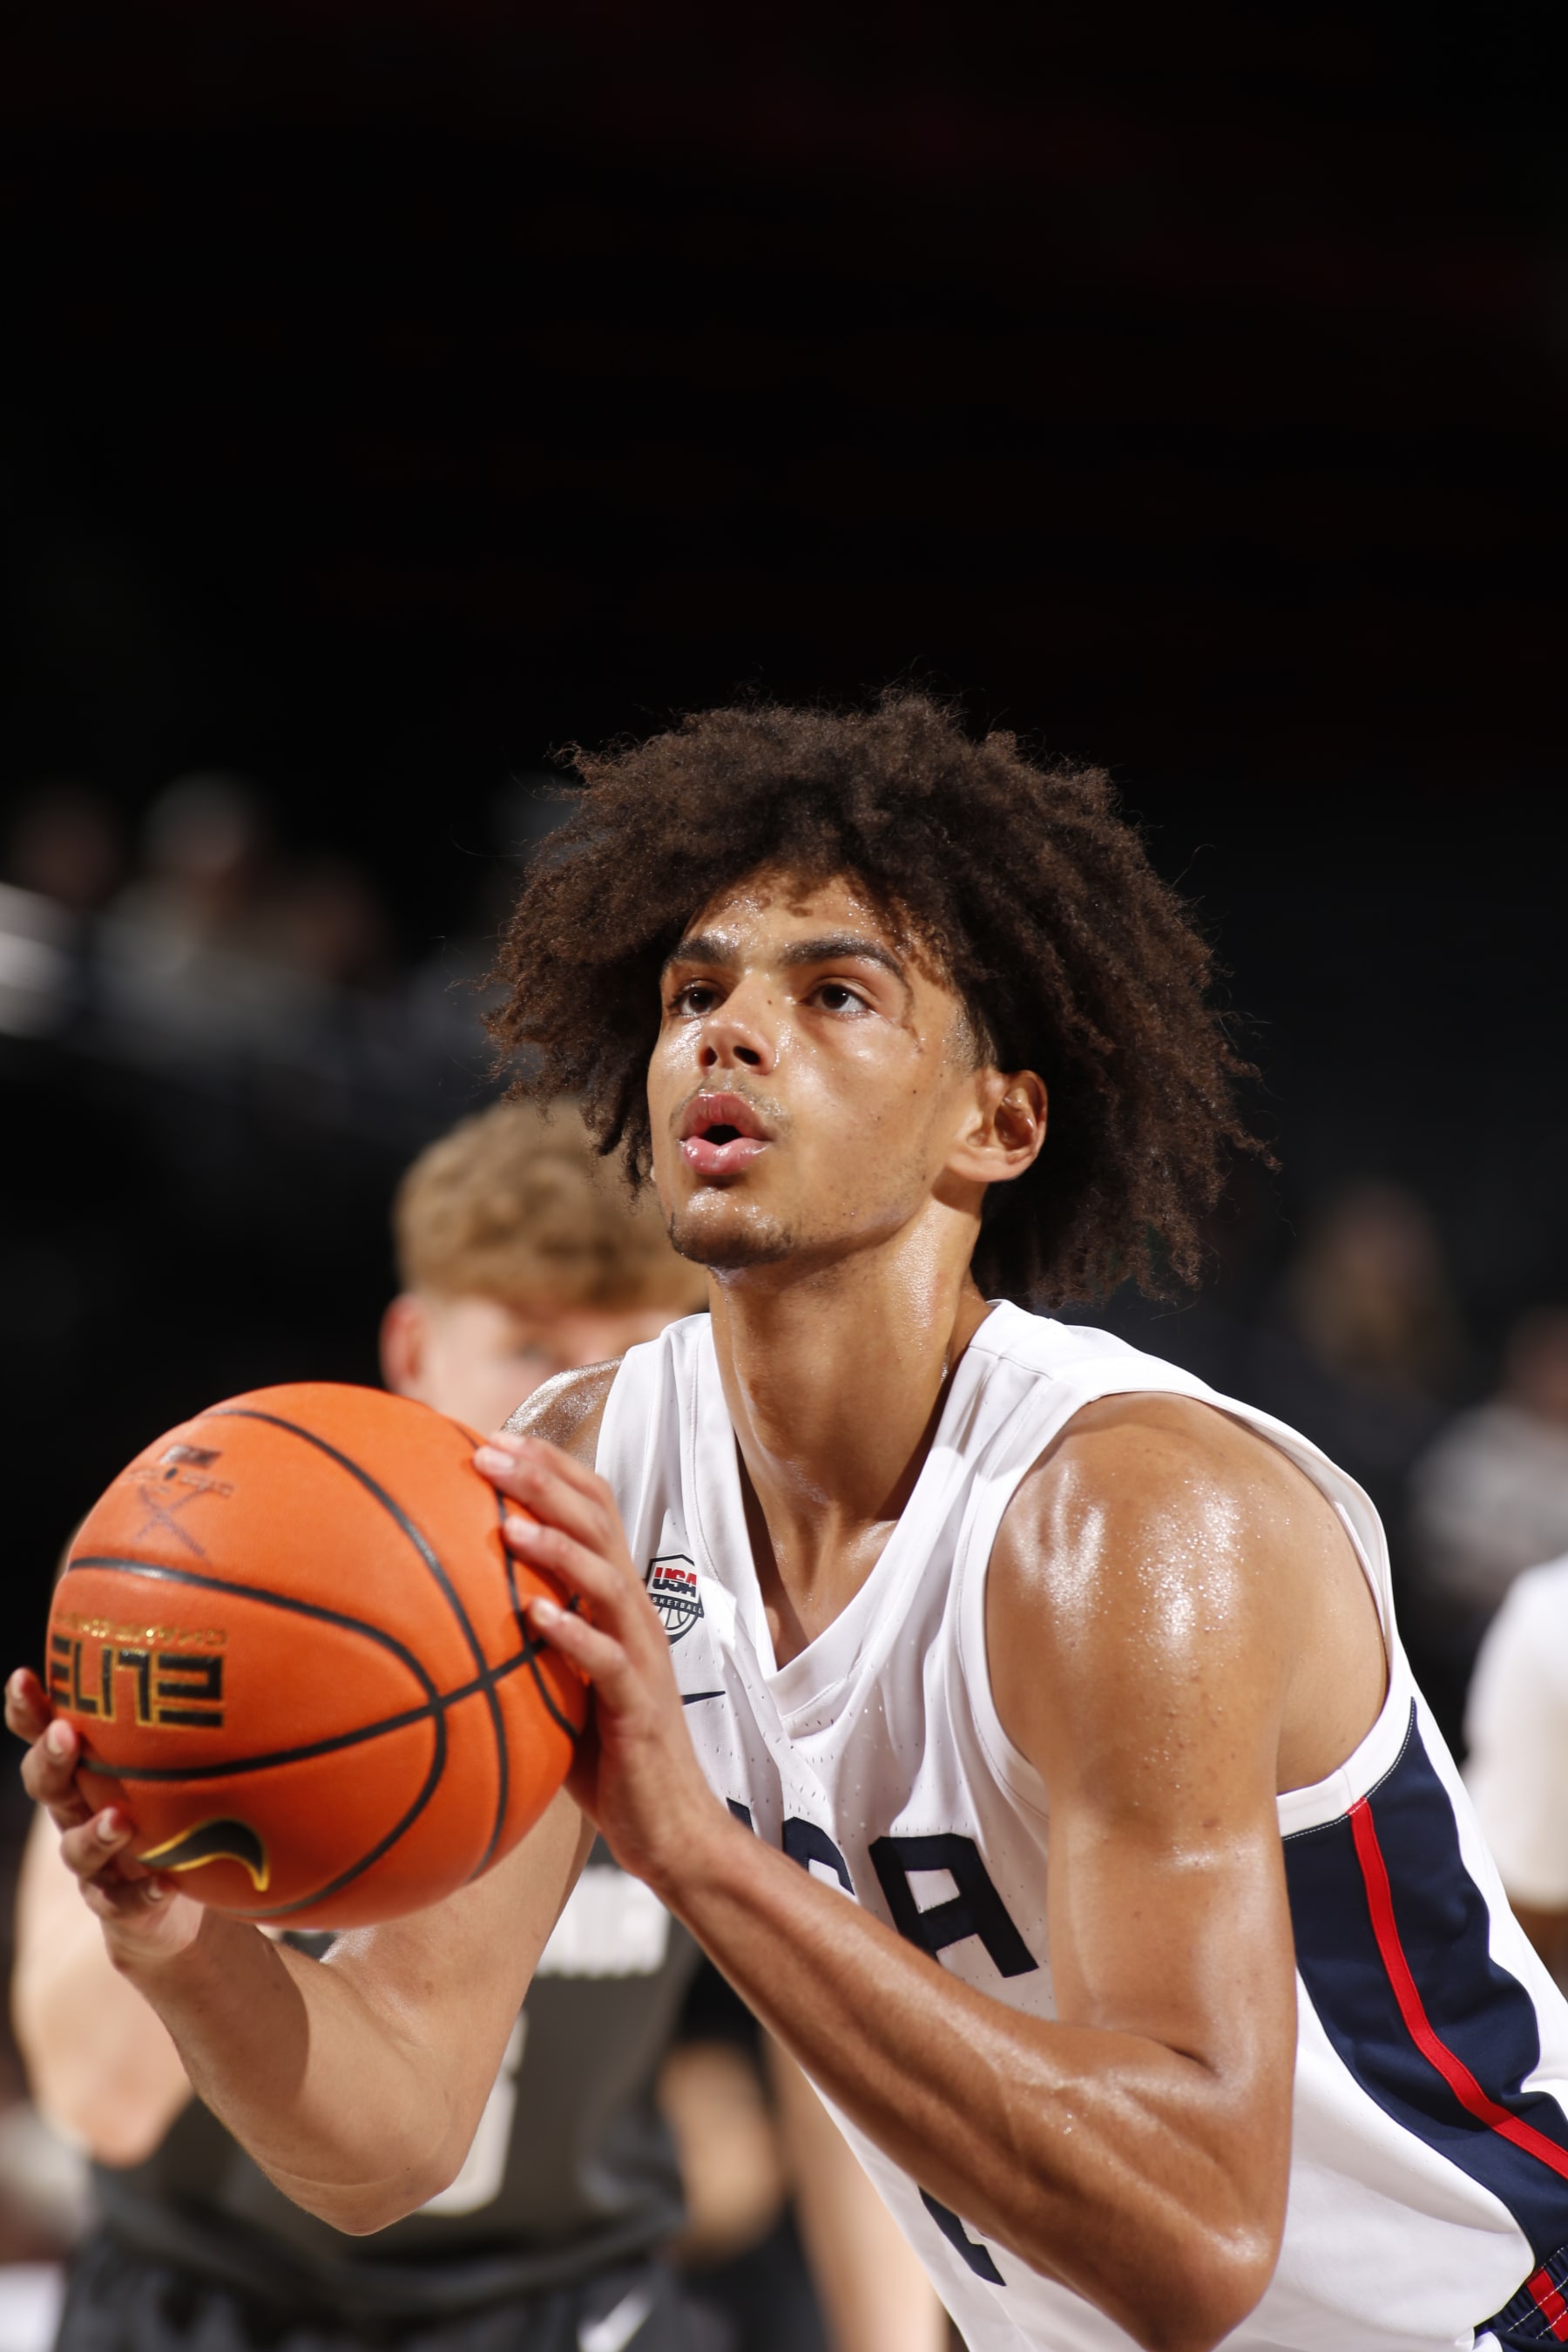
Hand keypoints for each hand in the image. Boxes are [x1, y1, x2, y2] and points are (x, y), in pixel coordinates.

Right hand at [6, 1668, 205, 1967]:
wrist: (172, 1904)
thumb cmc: (174, 1810)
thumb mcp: (178, 1762)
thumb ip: (190, 1718)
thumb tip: (241, 1638)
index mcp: (88, 1771)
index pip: (45, 1733)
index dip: (28, 1710)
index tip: (23, 1677)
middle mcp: (79, 1812)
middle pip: (47, 1785)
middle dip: (51, 1758)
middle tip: (67, 1735)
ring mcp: (95, 1862)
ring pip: (75, 1848)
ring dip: (95, 1833)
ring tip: (120, 1819)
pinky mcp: (118, 1904)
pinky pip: (122, 1902)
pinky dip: (140, 1894)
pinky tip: (164, 1884)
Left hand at [473, 1436, 733, 1894]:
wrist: (669, 1825)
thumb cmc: (608, 1757)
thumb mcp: (558, 1683)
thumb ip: (523, 1640)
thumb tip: (445, 1613)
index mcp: (616, 1601)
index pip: (593, 1509)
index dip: (549, 1467)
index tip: (493, 1436)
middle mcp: (635, 1614)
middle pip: (600, 1523)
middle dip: (545, 1480)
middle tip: (488, 1451)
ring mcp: (641, 1655)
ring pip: (606, 1580)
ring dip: (558, 1547)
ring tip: (509, 1523)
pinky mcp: (639, 1704)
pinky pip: (607, 1660)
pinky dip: (573, 1632)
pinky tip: (535, 1616)